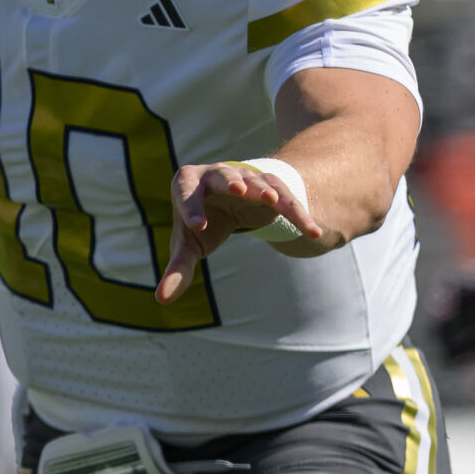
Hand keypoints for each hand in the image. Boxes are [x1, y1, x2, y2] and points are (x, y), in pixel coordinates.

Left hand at [156, 161, 321, 303]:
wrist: (229, 200)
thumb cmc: (201, 223)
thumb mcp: (188, 245)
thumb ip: (177, 270)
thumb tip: (162, 299)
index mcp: (189, 183)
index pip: (186, 193)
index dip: (191, 208)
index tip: (197, 227)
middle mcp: (217, 174)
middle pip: (223, 174)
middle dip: (230, 181)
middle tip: (237, 189)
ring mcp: (247, 177)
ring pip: (257, 182)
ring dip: (264, 190)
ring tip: (272, 201)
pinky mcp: (272, 186)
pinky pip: (286, 199)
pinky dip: (298, 215)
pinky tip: (312, 232)